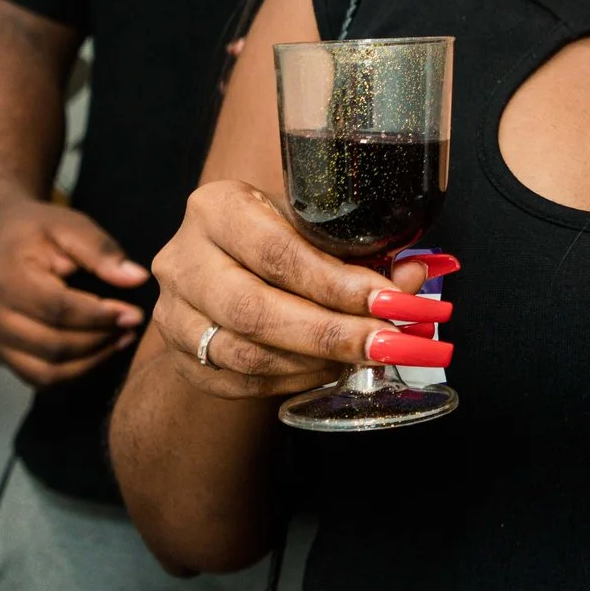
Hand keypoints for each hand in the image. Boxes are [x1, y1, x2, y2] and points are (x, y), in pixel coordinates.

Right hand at [0, 199, 149, 385]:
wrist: (0, 239)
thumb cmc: (38, 231)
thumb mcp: (70, 226)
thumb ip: (102, 251)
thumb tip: (137, 279)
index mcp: (6, 280)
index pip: (58, 309)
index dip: (100, 316)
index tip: (134, 313)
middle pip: (54, 346)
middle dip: (100, 340)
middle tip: (132, 326)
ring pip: (48, 372)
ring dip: (91, 362)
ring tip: (121, 339)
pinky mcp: (2, 355)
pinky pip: (41, 378)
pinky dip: (75, 372)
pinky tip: (100, 351)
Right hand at [148, 179, 445, 402]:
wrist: (220, 267)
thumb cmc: (276, 236)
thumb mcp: (312, 225)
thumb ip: (360, 250)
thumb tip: (415, 279)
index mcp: (217, 208)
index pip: (277, 253)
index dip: (337, 284)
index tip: (391, 303)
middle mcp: (183, 260)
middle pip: (256, 310)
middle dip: (331, 334)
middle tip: (389, 344)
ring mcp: (174, 313)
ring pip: (247, 354)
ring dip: (316, 362)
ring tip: (366, 356)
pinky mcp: (180, 358)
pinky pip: (241, 382)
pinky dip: (294, 380)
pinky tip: (332, 368)